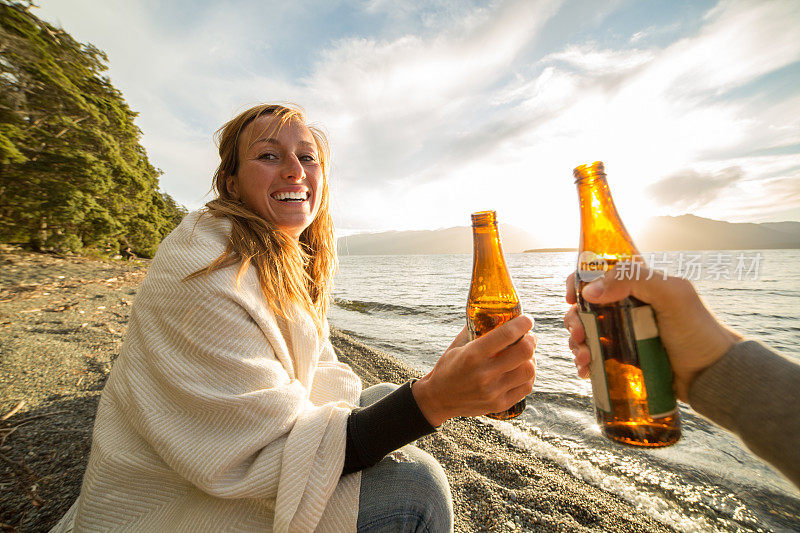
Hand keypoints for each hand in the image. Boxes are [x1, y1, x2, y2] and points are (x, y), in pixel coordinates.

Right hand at [412, 317, 535, 425]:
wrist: (438, 400)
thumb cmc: (448, 368)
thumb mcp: (457, 346)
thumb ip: (475, 329)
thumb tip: (493, 311)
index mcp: (472, 355)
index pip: (506, 334)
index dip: (523, 324)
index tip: (527, 320)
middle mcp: (484, 374)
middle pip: (524, 352)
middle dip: (531, 340)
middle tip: (529, 337)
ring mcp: (493, 391)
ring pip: (529, 370)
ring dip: (531, 359)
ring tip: (526, 355)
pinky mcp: (499, 404)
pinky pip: (526, 387)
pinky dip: (528, 375)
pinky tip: (522, 370)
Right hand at [563, 268, 741, 401]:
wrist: (714, 376)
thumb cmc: (698, 331)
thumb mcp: (672, 295)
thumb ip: (634, 280)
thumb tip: (590, 292)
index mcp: (637, 286)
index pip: (598, 276)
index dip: (579, 283)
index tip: (572, 298)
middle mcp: (627, 308)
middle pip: (585, 308)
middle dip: (575, 320)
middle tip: (580, 335)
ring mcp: (624, 334)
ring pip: (586, 333)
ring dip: (576, 344)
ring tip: (585, 358)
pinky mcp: (623, 359)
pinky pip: (594, 358)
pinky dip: (584, 363)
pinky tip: (585, 370)